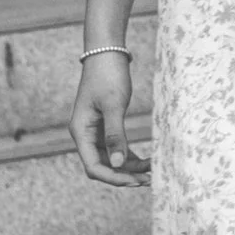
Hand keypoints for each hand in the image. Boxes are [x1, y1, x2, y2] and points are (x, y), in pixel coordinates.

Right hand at [70, 51, 148, 186]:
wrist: (107, 53)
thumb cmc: (108, 75)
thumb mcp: (113, 105)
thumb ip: (115, 135)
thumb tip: (118, 164)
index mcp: (81, 132)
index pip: (94, 167)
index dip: (114, 177)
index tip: (136, 181)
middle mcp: (85, 135)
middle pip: (103, 167)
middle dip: (125, 176)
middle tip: (150, 181)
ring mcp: (95, 132)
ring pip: (112, 160)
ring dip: (131, 169)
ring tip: (153, 174)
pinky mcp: (106, 127)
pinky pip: (118, 149)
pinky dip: (132, 157)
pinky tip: (149, 162)